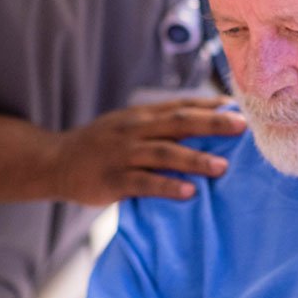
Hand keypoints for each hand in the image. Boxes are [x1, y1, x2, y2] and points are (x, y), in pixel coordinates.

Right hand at [52, 96, 246, 204]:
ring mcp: (122, 154)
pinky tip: (190, 192)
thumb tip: (202, 124)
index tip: (239, 106)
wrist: (55, 161)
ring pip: (164, 153)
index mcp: (140, 115)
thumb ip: (158, 125)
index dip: (210, 106)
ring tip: (222, 166)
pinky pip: (144, 183)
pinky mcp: (112, 180)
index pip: (181, 105)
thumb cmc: (100, 145)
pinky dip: (168, 186)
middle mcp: (134, 129)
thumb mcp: (127, 126)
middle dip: (212, 123)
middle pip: (178, 122)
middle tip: (242, 127)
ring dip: (195, 159)